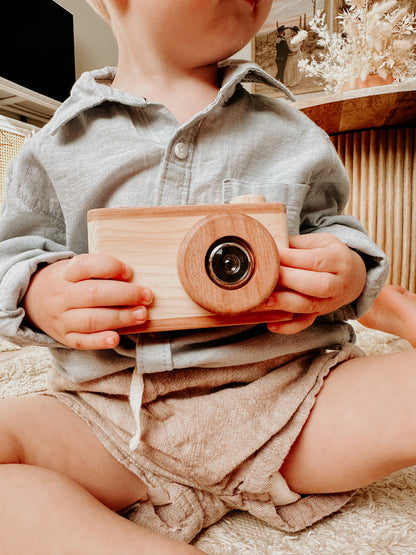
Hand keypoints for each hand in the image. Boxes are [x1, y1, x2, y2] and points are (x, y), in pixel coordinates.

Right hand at [23, 254, 152, 349]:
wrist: (34, 301)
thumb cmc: (67, 282)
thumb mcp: (75, 268)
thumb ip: (99, 271)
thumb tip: (134, 279)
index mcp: (65, 273)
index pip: (86, 266)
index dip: (111, 267)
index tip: (130, 272)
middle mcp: (62, 296)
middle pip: (93, 294)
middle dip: (125, 295)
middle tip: (147, 296)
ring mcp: (62, 318)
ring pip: (91, 319)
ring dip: (120, 318)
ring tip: (141, 315)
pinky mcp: (65, 337)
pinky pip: (83, 341)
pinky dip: (100, 340)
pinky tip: (116, 338)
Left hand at [264, 233, 366, 334]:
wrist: (356, 278)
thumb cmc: (333, 256)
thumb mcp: (322, 242)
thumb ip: (299, 243)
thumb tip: (274, 242)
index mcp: (339, 260)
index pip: (316, 260)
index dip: (292, 258)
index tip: (272, 253)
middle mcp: (338, 283)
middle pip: (316, 285)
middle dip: (290, 280)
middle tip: (268, 274)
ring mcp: (329, 302)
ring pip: (309, 305)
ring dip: (285, 303)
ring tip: (265, 300)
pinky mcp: (320, 314)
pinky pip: (305, 323)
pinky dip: (289, 327)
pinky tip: (272, 324)